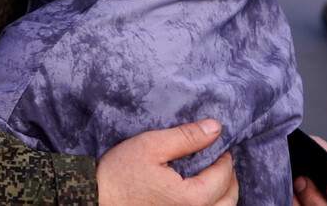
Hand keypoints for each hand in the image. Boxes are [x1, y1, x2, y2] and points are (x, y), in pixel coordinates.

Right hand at [96, 119, 237, 205]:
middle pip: (229, 200)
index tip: (218, 144)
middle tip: (219, 160)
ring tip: (212, 177)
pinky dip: (210, 205)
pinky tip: (198, 193)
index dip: (224, 157)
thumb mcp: (151, 146)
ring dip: (222, 194)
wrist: (96, 200)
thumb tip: (216, 127)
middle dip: (229, 177)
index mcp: (191, 199)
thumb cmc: (120, 174)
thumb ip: (186, 137)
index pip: (223, 176)